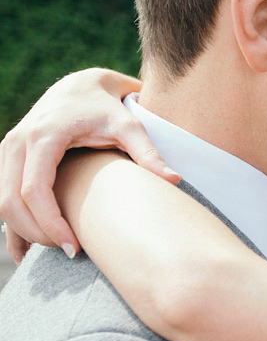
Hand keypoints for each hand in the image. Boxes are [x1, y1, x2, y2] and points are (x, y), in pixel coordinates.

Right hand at [0, 68, 179, 262]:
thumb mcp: (129, 125)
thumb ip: (147, 153)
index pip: (34, 190)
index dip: (51, 223)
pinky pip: (0, 198)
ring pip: (1, 203)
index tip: (75, 248)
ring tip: (61, 248)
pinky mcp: (8, 161)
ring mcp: (8, 152)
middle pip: (10, 201)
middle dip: (38, 233)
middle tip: (72, 252)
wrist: (82, 86)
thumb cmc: (108, 107)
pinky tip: (27, 254)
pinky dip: (12, 226)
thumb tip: (174, 180)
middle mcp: (17, 143)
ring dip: (25, 231)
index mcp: (43, 136)